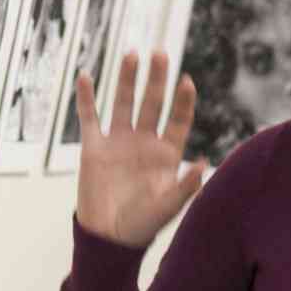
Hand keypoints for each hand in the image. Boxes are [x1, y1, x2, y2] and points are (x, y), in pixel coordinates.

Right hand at [73, 51, 205, 247]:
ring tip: (132, 54)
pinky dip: (86, 98)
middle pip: (152, 103)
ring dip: (126, 79)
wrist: (108, 237)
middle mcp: (144, 142)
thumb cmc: (143, 225)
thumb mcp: (168, 206)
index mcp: (166, 153)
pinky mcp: (94, 147)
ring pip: (123, 103)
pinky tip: (85, 76)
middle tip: (160, 53)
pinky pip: (89, 118)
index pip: (178, 119)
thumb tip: (206, 162)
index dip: (183, 101)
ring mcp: (119, 142)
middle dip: (156, 79)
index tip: (186, 81)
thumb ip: (186, 186)